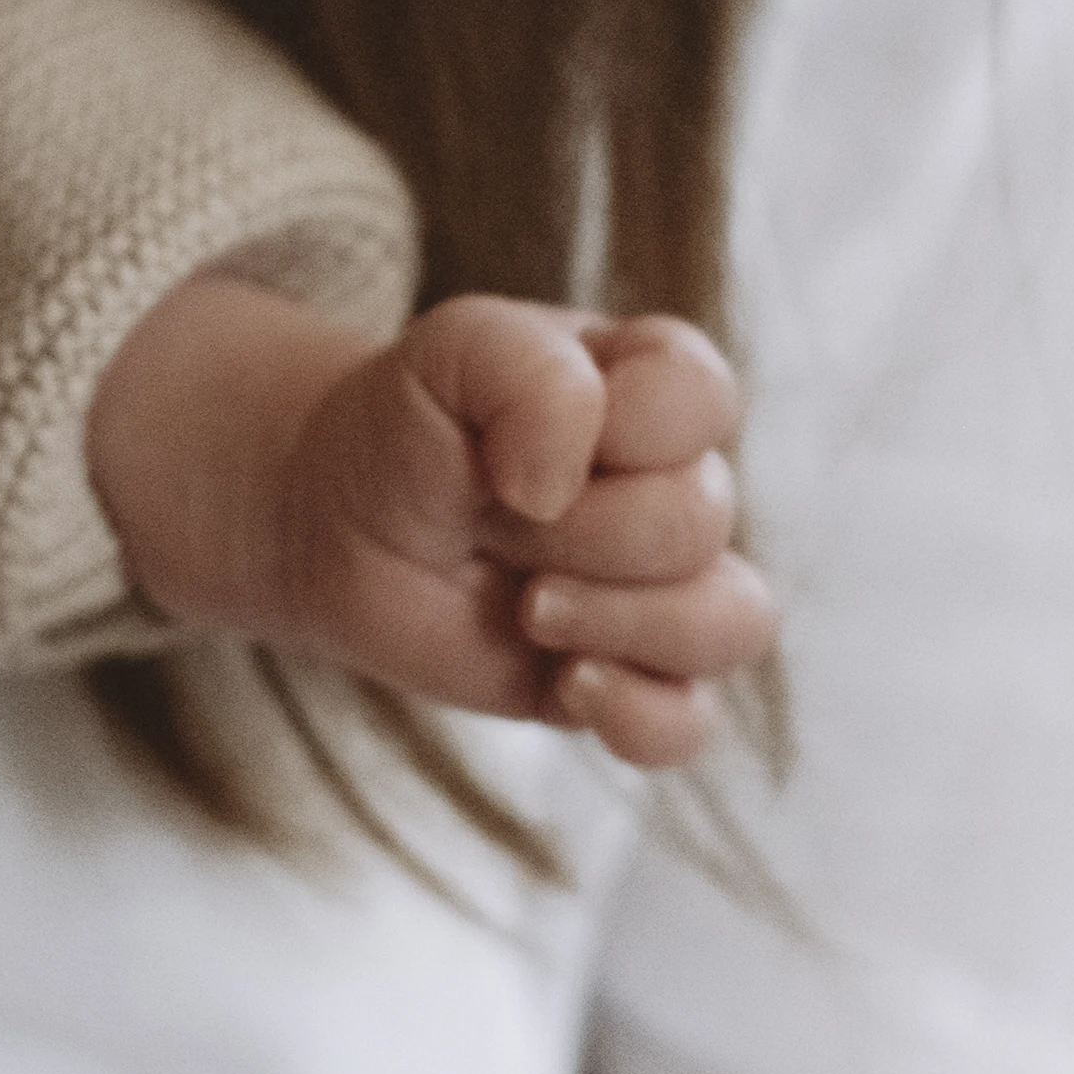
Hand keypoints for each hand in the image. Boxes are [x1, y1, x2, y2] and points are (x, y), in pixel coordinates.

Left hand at [90, 281, 776, 769]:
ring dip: (619, 622)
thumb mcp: (455, 351)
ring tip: (529, 610)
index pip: (701, 400)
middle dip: (578, 532)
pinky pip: (691, 723)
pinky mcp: (628, 677)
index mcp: (661, 388)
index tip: (515, 440)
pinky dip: (641, 717)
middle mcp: (682, 485)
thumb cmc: (412, 422)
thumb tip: (560, 489)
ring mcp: (663, 589)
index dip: (611, 427)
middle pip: (696, 521)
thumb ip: (531, 380)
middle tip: (494, 521)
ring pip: (733, 624)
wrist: (340, 520)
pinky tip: (570, 687)